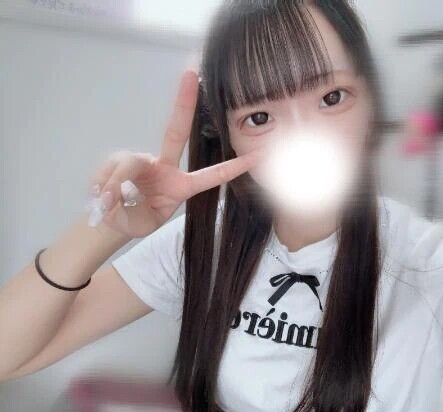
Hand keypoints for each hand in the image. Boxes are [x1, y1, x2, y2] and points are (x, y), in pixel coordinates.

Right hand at [86, 70, 261, 238]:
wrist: (113, 222)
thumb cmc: (135, 221)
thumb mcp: (139, 222)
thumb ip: (130, 207)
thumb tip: (113, 191)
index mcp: (181, 186)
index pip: (211, 176)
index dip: (234, 167)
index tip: (257, 155)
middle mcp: (165, 166)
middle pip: (175, 131)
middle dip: (184, 102)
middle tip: (190, 74)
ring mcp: (143, 160)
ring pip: (129, 162)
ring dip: (115, 184)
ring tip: (108, 202)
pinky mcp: (120, 159)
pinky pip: (112, 166)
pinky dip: (103, 183)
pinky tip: (101, 195)